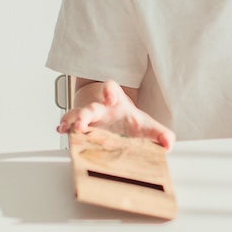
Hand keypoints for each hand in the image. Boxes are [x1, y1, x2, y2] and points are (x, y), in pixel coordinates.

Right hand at [58, 79, 174, 148]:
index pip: (112, 89)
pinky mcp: (81, 128)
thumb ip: (160, 134)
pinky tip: (61, 130)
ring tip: (67, 128)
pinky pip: (70, 125)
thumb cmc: (131, 123)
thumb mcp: (147, 127)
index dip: (109, 91)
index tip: (110, 99)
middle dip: (85, 113)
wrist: (119, 125)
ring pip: (76, 115)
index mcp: (117, 103)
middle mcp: (100, 108)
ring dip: (71, 121)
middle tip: (83, 123)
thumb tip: (169, 143)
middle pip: (91, 106)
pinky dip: (65, 127)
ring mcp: (88, 117)